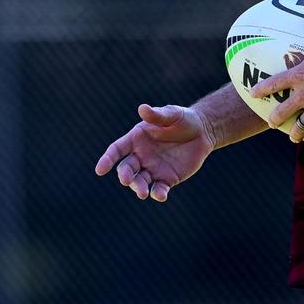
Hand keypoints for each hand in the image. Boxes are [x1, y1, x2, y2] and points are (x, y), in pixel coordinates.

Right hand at [94, 103, 213, 201]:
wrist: (203, 132)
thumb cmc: (183, 119)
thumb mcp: (172, 114)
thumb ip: (157, 115)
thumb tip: (142, 108)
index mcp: (136, 139)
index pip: (117, 150)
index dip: (107, 159)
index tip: (100, 170)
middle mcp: (141, 156)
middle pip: (126, 168)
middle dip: (125, 175)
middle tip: (126, 180)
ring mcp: (153, 169)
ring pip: (139, 181)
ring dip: (138, 187)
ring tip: (143, 193)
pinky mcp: (167, 179)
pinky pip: (159, 189)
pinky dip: (158, 193)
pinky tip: (161, 195)